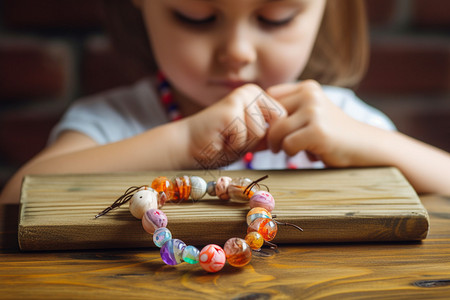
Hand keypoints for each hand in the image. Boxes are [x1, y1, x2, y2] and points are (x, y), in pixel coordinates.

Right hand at [184, 84, 286, 168]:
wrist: (188, 145)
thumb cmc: (218, 143)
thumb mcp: (249, 139)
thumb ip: (269, 134)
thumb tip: (292, 136)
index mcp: (257, 96)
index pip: (282, 120)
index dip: (268, 138)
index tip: (245, 138)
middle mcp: (251, 92)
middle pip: (274, 127)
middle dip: (255, 141)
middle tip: (233, 138)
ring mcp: (241, 98)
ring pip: (260, 133)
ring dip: (243, 144)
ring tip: (226, 139)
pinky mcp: (231, 109)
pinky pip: (246, 137)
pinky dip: (233, 146)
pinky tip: (219, 139)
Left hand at [266, 80, 380, 166]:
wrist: (366, 147)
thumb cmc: (333, 134)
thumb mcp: (312, 114)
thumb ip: (290, 111)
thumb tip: (253, 119)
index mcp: (307, 87)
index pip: (269, 96)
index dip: (264, 115)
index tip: (269, 131)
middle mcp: (310, 95)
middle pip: (270, 114)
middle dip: (269, 133)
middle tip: (274, 146)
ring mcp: (314, 112)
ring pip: (277, 130)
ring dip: (278, 145)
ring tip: (287, 150)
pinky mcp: (318, 131)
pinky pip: (288, 144)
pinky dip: (291, 153)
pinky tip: (303, 154)